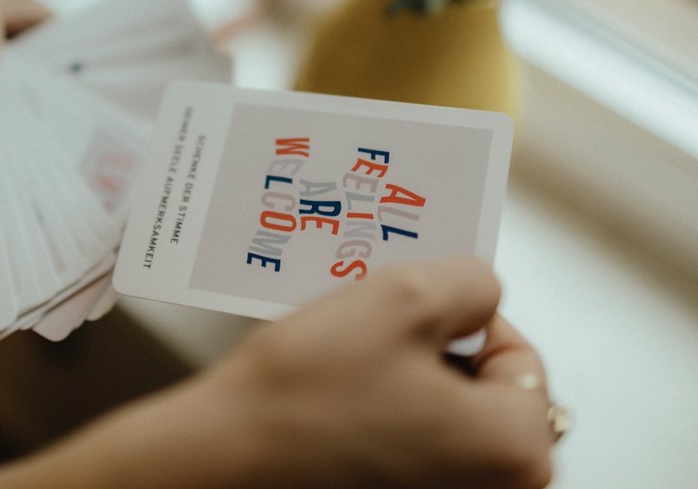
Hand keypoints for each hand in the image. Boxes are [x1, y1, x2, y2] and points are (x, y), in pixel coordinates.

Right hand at [0, 257, 556, 487]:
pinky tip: (335, 397)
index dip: (463, 318)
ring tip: (347, 366)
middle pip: (482, 389)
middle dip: (431, 350)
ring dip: (402, 379)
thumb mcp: (402, 298)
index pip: (519, 355)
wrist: (221, 460)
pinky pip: (405, 444)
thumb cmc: (304, 390)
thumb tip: (481, 294)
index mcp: (514, 449)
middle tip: (375, 333)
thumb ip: (470, 280)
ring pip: (440, 416)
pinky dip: (380, 415)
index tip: (412, 310)